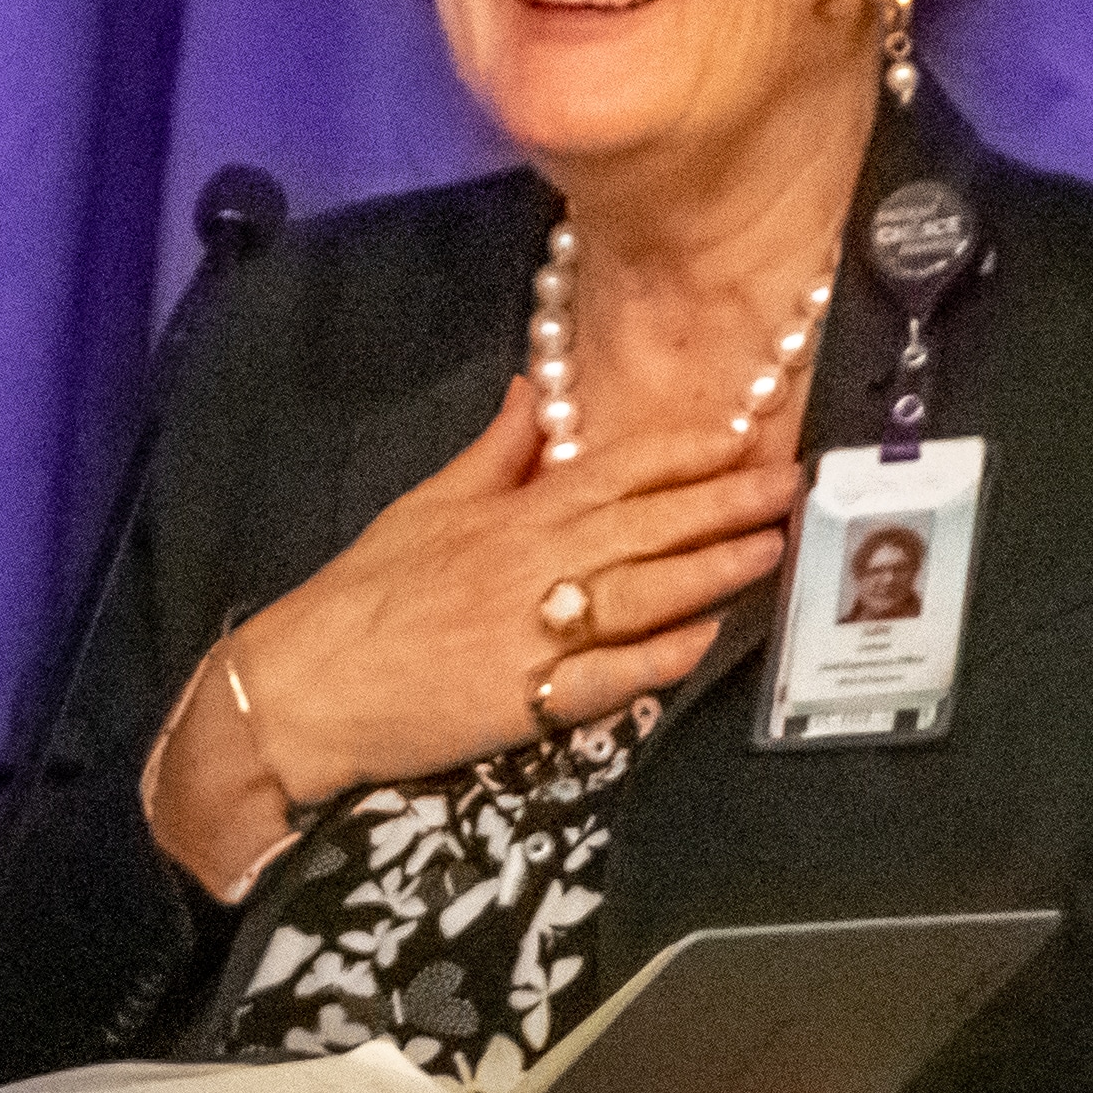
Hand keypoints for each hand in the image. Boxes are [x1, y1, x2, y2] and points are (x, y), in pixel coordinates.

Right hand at [147, 379, 795, 891]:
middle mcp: (528, 565)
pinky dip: (659, 657)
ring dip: (712, 570)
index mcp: (507, 516)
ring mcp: (531, 634)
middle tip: (788, 484)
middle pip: (644, 525)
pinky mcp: (526, 700)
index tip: (739, 436)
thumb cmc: (360, 597)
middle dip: (723, 503)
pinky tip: (706, 639)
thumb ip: (491, 454)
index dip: (682, 453)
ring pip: (642, 593)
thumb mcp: (421, 507)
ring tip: (770, 548)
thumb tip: (533, 392)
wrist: (303, 688)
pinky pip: (609, 675)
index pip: (612, 471)